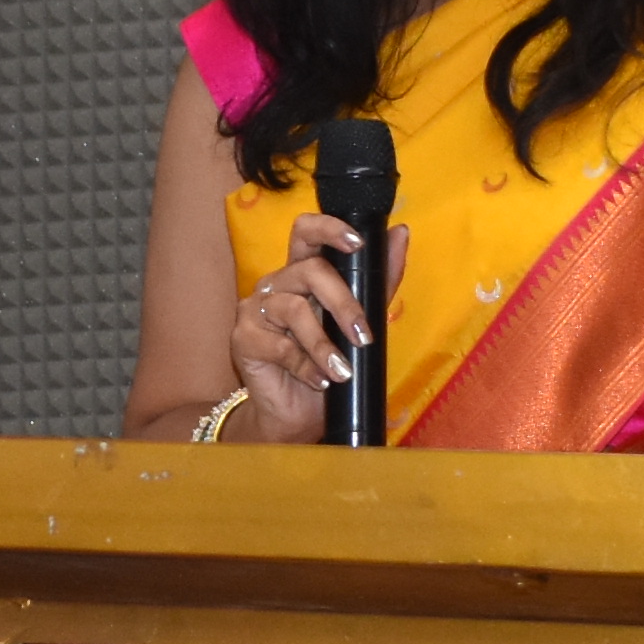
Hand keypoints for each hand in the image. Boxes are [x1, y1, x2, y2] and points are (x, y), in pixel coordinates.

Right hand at [219, 219, 372, 445]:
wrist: (298, 415)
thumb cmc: (328, 365)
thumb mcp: (359, 322)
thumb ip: (378, 281)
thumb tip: (400, 233)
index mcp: (303, 273)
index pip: (307, 231)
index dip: (329, 228)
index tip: (357, 243)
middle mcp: (277, 284)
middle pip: (309, 269)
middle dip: (343, 303)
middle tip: (364, 336)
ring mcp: (256, 309)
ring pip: (294, 309)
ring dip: (324, 344)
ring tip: (342, 371)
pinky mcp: (243, 338)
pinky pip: (279, 345)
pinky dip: (306, 365)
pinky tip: (320, 381)